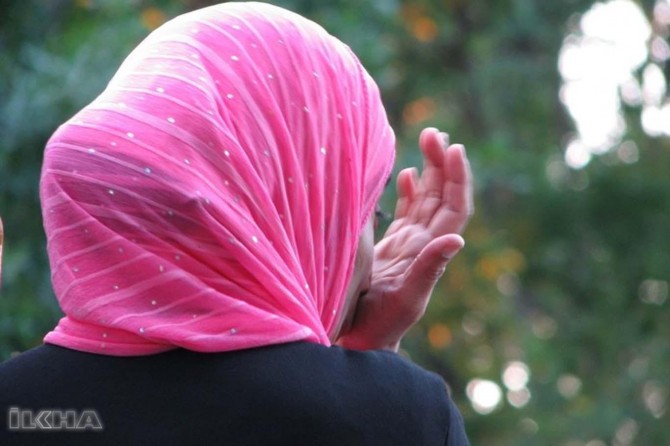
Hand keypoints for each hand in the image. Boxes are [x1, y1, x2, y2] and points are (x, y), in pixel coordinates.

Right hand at [337, 127, 473, 350]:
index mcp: (430, 251)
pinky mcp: (392, 246)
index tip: (455, 148)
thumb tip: (457, 241)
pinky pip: (407, 212)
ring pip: (426, 199)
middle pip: (441, 196)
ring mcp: (409, 243)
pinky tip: (407, 173)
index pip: (454, 208)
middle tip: (436, 132)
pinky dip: (410, 190)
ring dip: (430, 170)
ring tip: (429, 138)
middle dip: (443, 163)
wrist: (364, 339)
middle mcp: (424, 243)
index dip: (458, 179)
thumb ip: (429, 269)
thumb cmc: (382, 324)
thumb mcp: (407, 299)